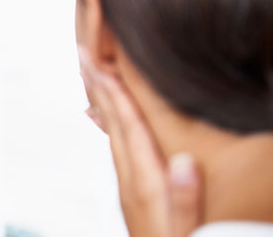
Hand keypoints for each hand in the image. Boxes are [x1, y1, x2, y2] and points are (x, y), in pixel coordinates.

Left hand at [79, 48, 202, 236]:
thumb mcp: (190, 234)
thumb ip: (186, 201)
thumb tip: (184, 162)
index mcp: (146, 182)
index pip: (128, 126)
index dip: (113, 93)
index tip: (98, 62)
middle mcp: (130, 179)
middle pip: (112, 122)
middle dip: (98, 86)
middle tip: (83, 54)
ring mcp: (128, 185)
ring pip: (112, 132)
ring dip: (101, 101)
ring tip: (92, 76)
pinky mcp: (132, 192)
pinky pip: (117, 147)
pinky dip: (109, 125)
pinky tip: (103, 117)